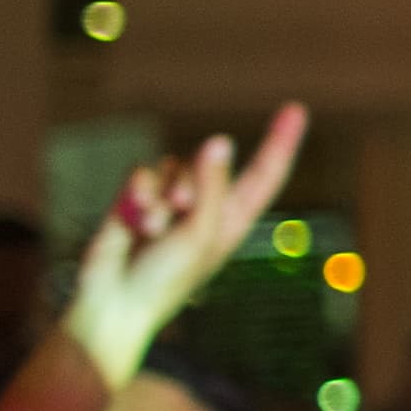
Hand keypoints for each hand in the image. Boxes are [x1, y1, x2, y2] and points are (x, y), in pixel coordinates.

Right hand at [65, 107, 309, 378]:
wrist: (115, 301)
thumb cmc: (167, 279)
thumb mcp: (200, 232)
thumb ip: (212, 185)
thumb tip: (220, 140)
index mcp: (233, 221)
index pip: (264, 175)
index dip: (279, 143)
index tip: (295, 109)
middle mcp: (205, 208)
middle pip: (209, 165)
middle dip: (192, 185)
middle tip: (181, 213)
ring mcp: (170, 202)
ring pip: (173, 167)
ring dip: (162, 195)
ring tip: (154, 229)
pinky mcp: (137, 199)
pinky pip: (143, 173)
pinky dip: (139, 194)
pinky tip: (134, 219)